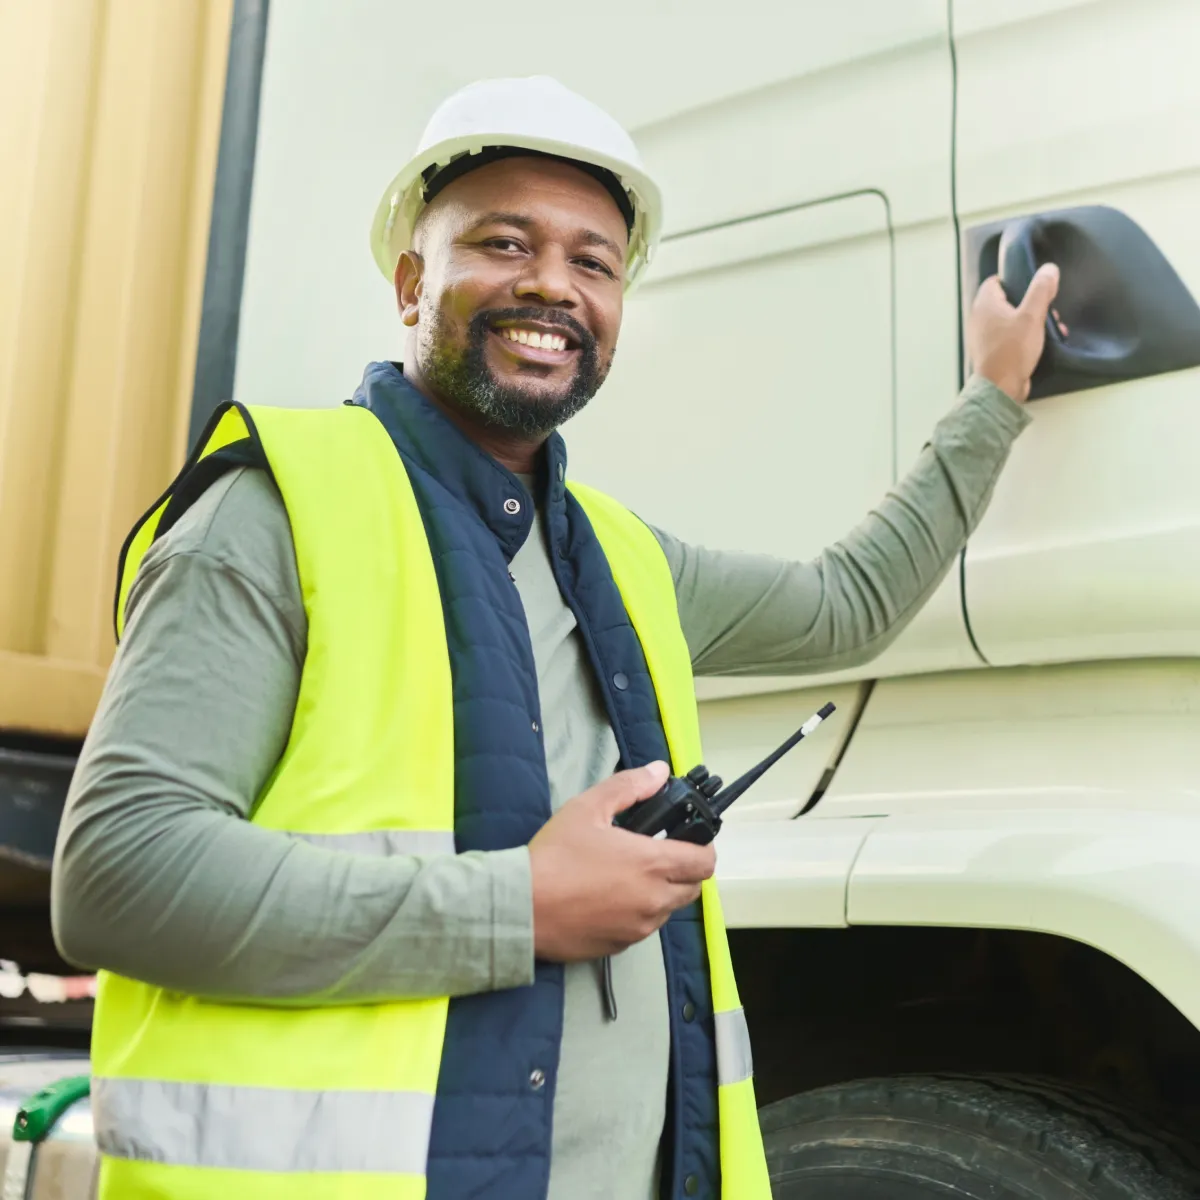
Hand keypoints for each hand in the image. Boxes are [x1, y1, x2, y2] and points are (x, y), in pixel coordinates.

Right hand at [528, 762, 715, 961]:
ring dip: (661, 893)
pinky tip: (610, 899)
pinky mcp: (621, 947)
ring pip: (668, 909)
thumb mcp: (588, 808)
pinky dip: (638, 913)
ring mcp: (639, 928)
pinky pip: (643, 928)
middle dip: (684, 870)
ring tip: (630, 875)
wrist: (520, 908)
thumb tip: (659, 772)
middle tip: (658, 854)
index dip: (704, 848)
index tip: (689, 839)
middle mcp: (654, 900)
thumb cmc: (555, 856)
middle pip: (693, 888)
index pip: (705, 862)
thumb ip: (629, 786)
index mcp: (653, 864)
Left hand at [966, 263, 1060, 402]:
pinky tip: (1042, 342)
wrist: (1001, 387)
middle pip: (1007, 300)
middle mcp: (979, 318)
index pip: (996, 281)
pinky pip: (1009, 336)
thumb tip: (1048, 269)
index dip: (1016, 279)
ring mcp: (983, 336)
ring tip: (1051, 326)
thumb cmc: (1013, 349)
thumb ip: (1040, 290)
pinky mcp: (990, 351)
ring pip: (1010, 319)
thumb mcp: (1032, 316)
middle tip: (1047, 310)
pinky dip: (1024, 336)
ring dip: (1031, 321)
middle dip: (1030, 303)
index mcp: (984, 304)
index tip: (1034, 286)